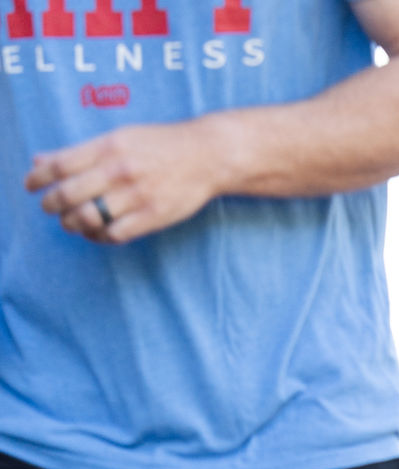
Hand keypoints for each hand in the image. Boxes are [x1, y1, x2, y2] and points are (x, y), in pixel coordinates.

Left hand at [25, 119, 222, 244]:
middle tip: (48, 207)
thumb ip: (81, 152)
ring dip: (72, 224)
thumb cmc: (160, 145)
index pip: (60, 164)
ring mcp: (136, 196)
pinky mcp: (152, 217)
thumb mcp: (119, 138)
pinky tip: (96, 233)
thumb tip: (41, 160)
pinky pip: (114, 235)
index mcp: (109, 146)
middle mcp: (119, 171)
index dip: (38, 178)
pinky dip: (98, 237)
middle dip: (51, 205)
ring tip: (70, 222)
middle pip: (69, 195)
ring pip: (88, 218)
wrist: (205, 156)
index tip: (30, 185)